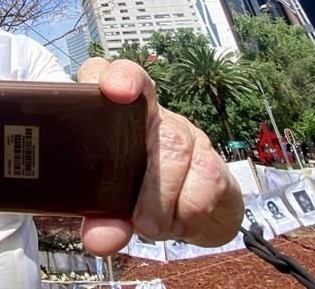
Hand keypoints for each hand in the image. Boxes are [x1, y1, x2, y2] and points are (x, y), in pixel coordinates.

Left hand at [77, 58, 243, 254]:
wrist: (188, 215)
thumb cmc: (136, 197)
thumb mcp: (111, 209)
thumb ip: (102, 220)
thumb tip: (101, 240)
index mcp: (113, 116)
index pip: (106, 73)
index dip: (112, 73)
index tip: (114, 89)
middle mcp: (151, 116)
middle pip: (149, 109)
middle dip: (143, 166)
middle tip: (137, 218)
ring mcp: (184, 132)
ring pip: (176, 145)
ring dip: (162, 198)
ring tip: (151, 227)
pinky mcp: (213, 159)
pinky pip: (207, 175)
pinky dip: (190, 209)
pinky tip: (180, 223)